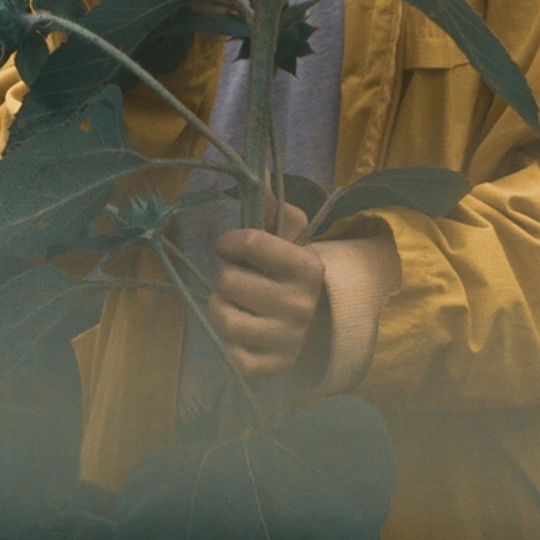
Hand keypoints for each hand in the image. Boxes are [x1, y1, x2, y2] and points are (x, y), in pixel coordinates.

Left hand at [208, 219, 327, 381]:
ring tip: (229, 303)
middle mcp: (299, 305)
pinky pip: (233, 357)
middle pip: (228, 282)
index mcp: (307, 267)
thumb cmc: (293, 274)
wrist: (320, 324)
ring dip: (219, 308)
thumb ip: (272, 205)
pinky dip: (228, 344)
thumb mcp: (291, 237)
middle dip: (224, 276)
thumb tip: (257, 171)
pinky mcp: (274, 368)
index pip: (251, 242)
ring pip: (225, 321)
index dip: (229, 241)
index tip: (228, 246)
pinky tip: (237, 332)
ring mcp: (287, 340)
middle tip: (233, 278)